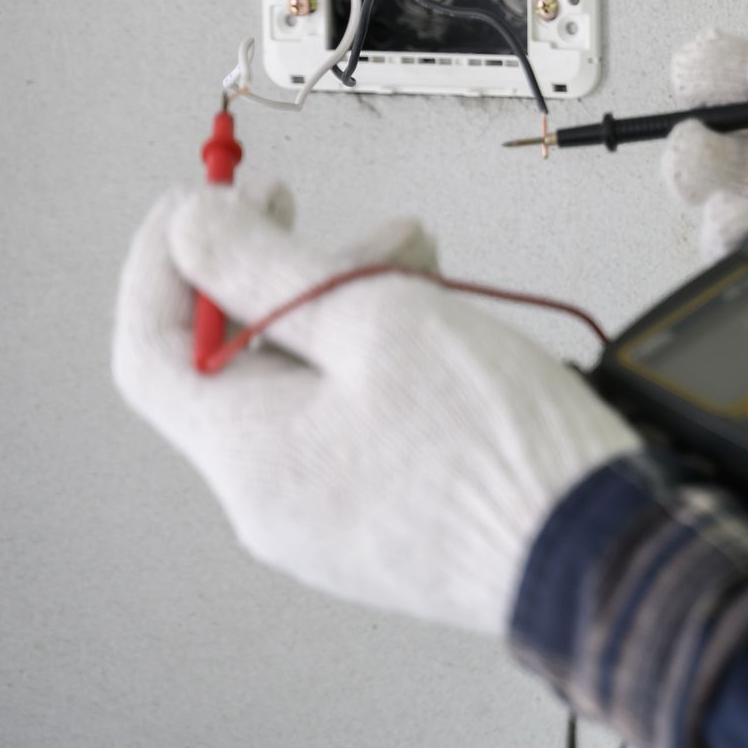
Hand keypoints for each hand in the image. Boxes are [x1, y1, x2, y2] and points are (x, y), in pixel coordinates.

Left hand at [111, 179, 640, 633]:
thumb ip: (266, 266)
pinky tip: (433, 317)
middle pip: (237, 359)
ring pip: (305, 383)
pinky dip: (376, 355)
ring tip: (414, 259)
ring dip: (343, 302)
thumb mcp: (375, 318)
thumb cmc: (496, 447)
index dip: (164, 261)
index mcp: (250, 457)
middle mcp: (276, 499)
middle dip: (279, 268)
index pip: (149, 350)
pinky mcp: (388, 518)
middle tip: (318, 213)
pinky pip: (351, 420)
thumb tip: (190, 230)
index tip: (201, 199)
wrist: (598, 548)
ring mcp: (333, 517)